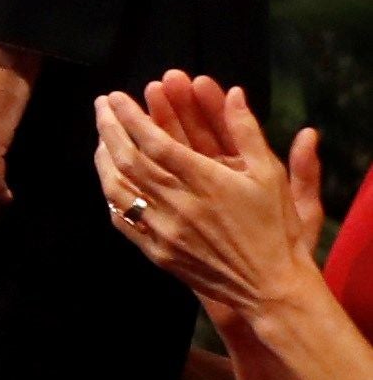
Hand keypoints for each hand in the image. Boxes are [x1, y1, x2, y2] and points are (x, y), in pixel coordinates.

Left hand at [95, 77, 326, 330]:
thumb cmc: (277, 228)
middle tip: (101, 105)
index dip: (130, 116)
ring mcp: (163, 230)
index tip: (115, 97)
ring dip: (104, 158)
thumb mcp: (270, 175)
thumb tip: (235, 92)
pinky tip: (111, 179)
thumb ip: (248, 131)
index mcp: (206, 182)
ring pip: (117, 188)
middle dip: (109, 128)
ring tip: (102, 138)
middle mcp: (179, 204)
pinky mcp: (156, 251)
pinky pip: (122, 219)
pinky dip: (112, 194)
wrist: (270, 287)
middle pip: (128, 159)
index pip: (154, 141)